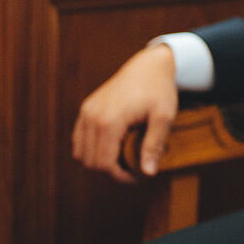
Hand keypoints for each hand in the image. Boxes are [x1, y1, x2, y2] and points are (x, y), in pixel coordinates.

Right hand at [72, 42, 178, 182]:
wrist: (148, 66)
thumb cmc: (158, 90)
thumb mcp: (164, 117)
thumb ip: (153, 145)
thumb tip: (148, 173)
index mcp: (110, 121)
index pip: (103, 163)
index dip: (119, 177)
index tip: (136, 178)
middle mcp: (92, 117)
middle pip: (90, 161)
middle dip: (109, 172)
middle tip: (132, 171)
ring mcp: (86, 112)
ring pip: (80, 153)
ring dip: (98, 162)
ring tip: (122, 161)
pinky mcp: (86, 109)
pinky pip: (79, 139)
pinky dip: (92, 149)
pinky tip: (113, 148)